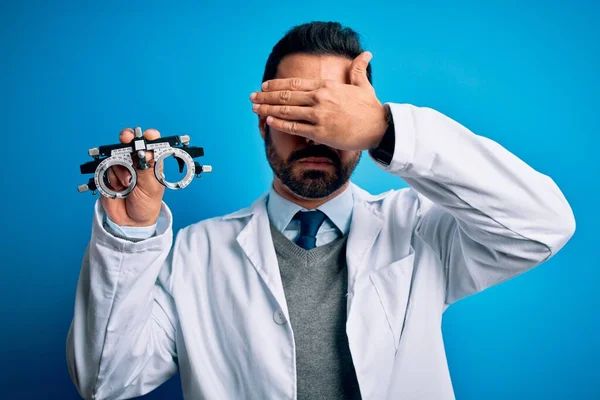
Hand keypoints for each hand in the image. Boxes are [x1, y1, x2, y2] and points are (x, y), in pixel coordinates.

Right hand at [100, 128, 165, 226]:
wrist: (131, 221)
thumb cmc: (146, 203)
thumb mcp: (152, 188)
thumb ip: (147, 170)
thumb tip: (146, 152)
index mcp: (152, 162)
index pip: (152, 144)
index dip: (150, 137)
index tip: (148, 135)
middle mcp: (136, 161)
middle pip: (130, 142)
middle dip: (127, 139)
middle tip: (126, 138)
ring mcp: (122, 166)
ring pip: (116, 156)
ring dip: (121, 169)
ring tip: (128, 184)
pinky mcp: (109, 173)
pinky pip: (106, 168)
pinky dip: (111, 177)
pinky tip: (118, 187)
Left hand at [250, 51, 387, 150]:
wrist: (380, 128)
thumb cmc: (370, 108)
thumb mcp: (363, 85)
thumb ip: (358, 70)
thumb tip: (366, 54)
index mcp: (326, 86)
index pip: (295, 82)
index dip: (277, 84)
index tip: (264, 86)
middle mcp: (320, 98)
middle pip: (286, 96)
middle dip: (266, 97)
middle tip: (252, 98)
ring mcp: (319, 115)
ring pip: (287, 111)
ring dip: (267, 109)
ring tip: (254, 109)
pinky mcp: (321, 132)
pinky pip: (295, 127)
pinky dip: (280, 124)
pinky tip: (268, 121)